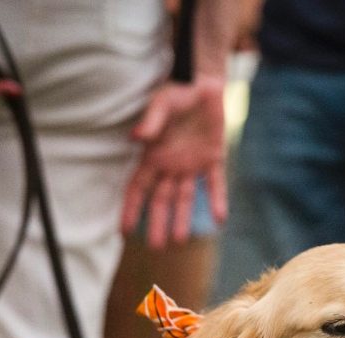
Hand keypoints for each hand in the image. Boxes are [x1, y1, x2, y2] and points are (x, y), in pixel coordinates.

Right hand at [120, 75, 227, 248]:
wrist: (204, 84)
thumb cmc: (176, 92)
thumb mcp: (161, 105)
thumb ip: (151, 122)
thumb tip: (137, 138)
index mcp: (153, 156)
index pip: (138, 188)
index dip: (131, 208)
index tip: (125, 231)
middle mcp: (170, 166)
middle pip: (161, 200)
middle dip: (158, 223)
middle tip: (156, 247)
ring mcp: (191, 165)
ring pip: (185, 198)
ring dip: (182, 219)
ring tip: (179, 241)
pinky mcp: (213, 159)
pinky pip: (215, 184)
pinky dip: (217, 200)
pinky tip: (220, 219)